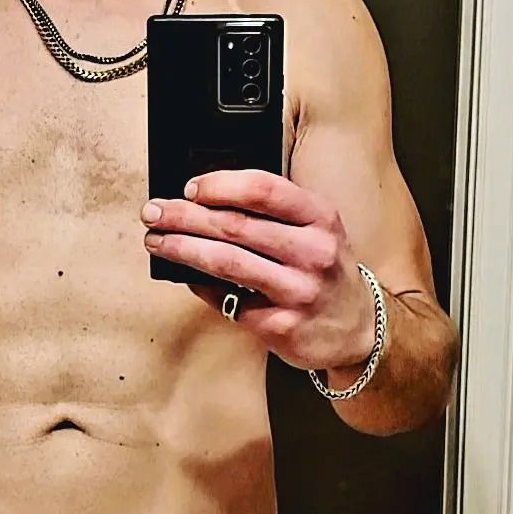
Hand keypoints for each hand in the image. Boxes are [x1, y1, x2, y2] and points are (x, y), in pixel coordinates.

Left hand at [141, 169, 376, 370]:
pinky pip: (227, 300)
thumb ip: (272, 211)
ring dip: (182, 248)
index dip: (219, 185)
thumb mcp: (316, 228)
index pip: (263, 189)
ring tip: (156, 240)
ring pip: (226, 262)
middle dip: (184, 216)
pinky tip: (183, 273)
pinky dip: (199, 284)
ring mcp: (299, 292)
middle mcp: (313, 252)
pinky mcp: (283, 327)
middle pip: (235, 225)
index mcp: (320, 217)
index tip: (188, 188)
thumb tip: (203, 198)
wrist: (359, 329)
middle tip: (153, 212)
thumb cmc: (324, 268)